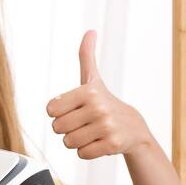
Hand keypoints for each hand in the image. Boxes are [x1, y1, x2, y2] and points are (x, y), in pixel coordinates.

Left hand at [46, 30, 151, 158]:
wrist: (134, 128)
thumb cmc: (105, 103)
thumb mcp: (94, 79)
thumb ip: (86, 56)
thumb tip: (90, 31)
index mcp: (88, 91)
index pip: (51, 110)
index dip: (60, 113)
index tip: (76, 109)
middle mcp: (98, 107)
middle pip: (57, 128)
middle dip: (68, 129)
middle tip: (85, 123)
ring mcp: (106, 127)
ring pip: (68, 143)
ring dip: (78, 141)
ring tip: (93, 132)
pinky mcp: (111, 144)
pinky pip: (82, 154)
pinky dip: (88, 151)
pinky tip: (100, 142)